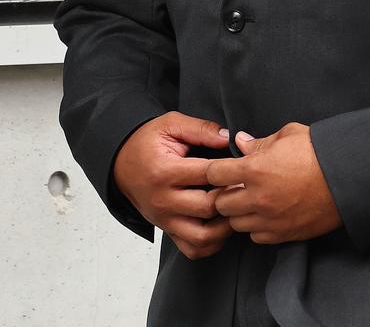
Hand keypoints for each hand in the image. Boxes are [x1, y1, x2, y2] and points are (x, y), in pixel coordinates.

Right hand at [112, 110, 234, 259]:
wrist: (121, 163)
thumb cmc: (147, 142)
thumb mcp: (170, 124)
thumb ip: (200, 129)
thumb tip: (228, 138)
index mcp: (165, 171)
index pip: (207, 175)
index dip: (231, 170)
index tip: (245, 165)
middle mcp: (164, 200)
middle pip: (208, 207)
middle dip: (231, 197)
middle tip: (246, 186)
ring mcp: (165, 220)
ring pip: (203, 237)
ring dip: (225, 226)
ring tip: (236, 207)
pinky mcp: (167, 231)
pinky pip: (193, 249)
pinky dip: (212, 243)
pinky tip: (221, 224)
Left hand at [205, 122, 342, 243]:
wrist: (349, 177)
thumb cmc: (319, 151)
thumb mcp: (288, 135)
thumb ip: (260, 142)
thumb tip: (241, 142)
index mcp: (256, 169)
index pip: (215, 173)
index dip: (215, 169)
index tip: (221, 169)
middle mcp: (258, 197)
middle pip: (220, 203)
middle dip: (224, 193)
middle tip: (235, 186)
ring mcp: (270, 219)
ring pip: (236, 223)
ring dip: (239, 212)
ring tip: (252, 200)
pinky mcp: (283, 234)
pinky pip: (256, 237)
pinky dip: (256, 226)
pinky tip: (266, 214)